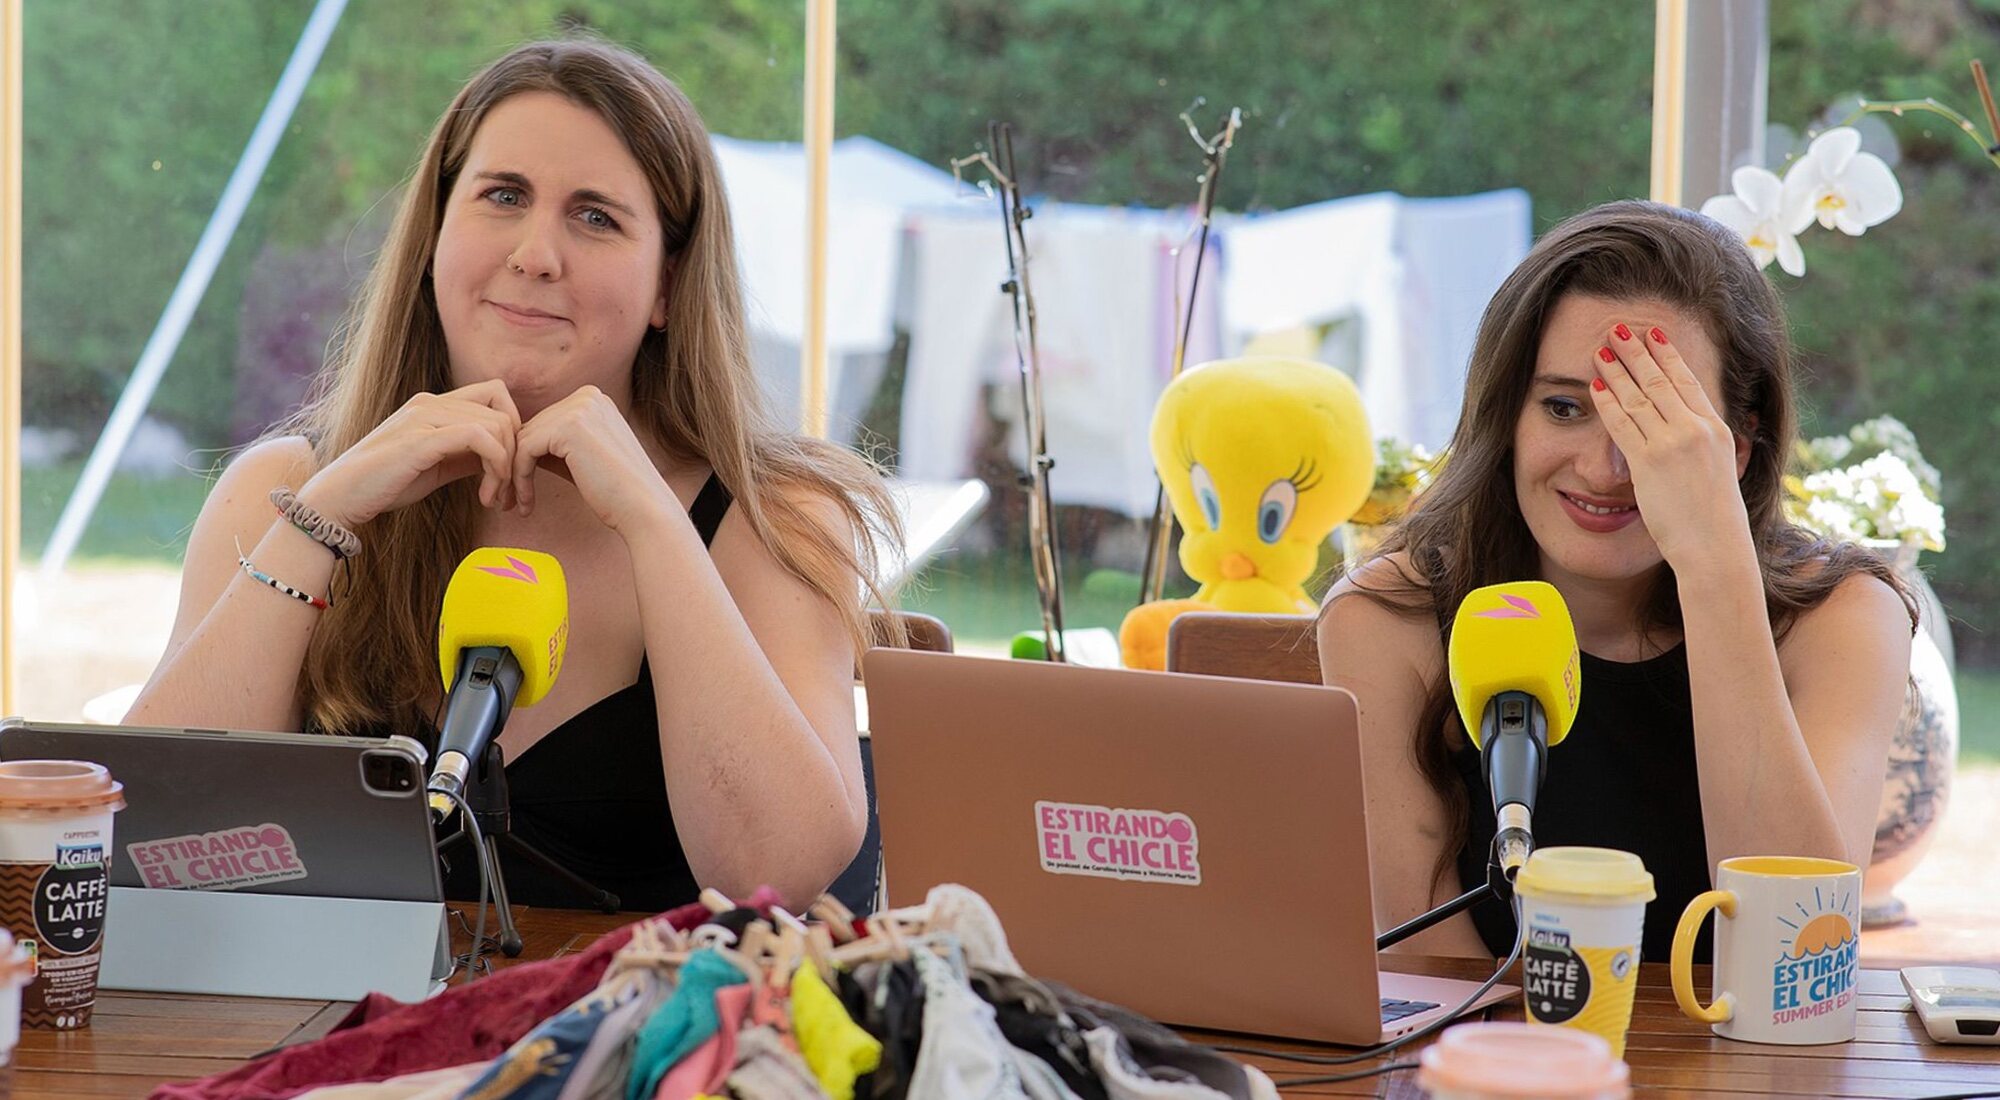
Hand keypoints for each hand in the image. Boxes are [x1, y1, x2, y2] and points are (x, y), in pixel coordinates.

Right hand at [296, 380, 522, 527]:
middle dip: (515, 453)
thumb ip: (467, 455)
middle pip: (502, 410)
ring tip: (493, 498)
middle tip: (507, 492)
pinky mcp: (420, 439)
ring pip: (496, 425)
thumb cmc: (386, 483)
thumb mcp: (437, 465)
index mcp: (433, 404)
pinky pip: (479, 438)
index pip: (495, 394)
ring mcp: (424, 417)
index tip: (509, 467)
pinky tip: (485, 494)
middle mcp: (429, 402)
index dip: (514, 428)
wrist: (342, 497)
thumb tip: (501, 458)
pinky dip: (494, 466)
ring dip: (505, 467)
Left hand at [511, 386, 675, 534]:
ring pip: (523, 440)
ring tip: (517, 505)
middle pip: (531, 429)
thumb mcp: (583, 459)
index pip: (545, 423)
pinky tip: (527, 504)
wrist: (643, 510)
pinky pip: (524, 451)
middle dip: (517, 466)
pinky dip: (520, 479)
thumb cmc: (617, 492)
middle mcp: (587, 396)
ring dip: (515, 475)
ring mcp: (578, 408)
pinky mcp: (566, 427)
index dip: (530, 457)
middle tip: (512, 500)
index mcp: (595, 399)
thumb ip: (555, 446)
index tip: (523, 488)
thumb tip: (518, 444)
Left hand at [1587, 323, 1751, 572]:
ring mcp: (1673, 444)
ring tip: (1601, 349)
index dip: (1669, 357)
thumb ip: (1711, 451)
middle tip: (1619, 329)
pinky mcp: (1650, 463)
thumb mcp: (1724, 474)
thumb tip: (1710, 438)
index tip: (1655, 336)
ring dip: (1617, 370)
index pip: (1689, 383)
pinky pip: (1623, 425)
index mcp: (1717, 430)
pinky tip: (1596, 386)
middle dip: (1637, 352)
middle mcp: (1697, 430)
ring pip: (1640, 397)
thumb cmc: (1718, 521)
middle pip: (1661, 381)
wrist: (1716, 548)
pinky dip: (1608, 402)